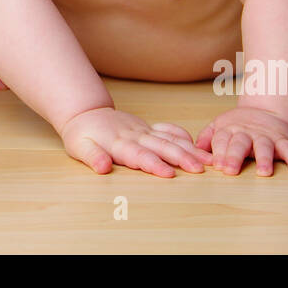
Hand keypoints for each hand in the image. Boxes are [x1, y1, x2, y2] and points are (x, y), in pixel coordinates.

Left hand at [61, 107, 213, 176]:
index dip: (154, 165)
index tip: (170, 175)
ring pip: (170, 139)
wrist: (86, 113)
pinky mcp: (148, 128)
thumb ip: (92, 157)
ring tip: (209, 161)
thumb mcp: (79, 147)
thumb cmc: (81, 134)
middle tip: (200, 170)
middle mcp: (135, 135)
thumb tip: (103, 168)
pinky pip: (169, 130)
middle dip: (182, 158)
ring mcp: (144, 130)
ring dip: (190, 149)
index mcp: (118, 143)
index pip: (139, 155)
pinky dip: (183, 136)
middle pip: (162, 146)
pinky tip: (198, 145)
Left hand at [195, 107, 287, 175]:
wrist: (268, 110)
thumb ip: (207, 137)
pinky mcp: (283, 139)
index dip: (218, 152)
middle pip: (240, 144)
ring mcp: (266, 136)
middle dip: (234, 157)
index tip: (216, 165)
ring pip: (264, 147)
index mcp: (229, 130)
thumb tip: (193, 150)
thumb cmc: (239, 125)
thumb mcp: (220, 126)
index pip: (221, 140)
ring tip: (264, 172)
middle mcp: (247, 133)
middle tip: (229, 171)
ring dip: (264, 159)